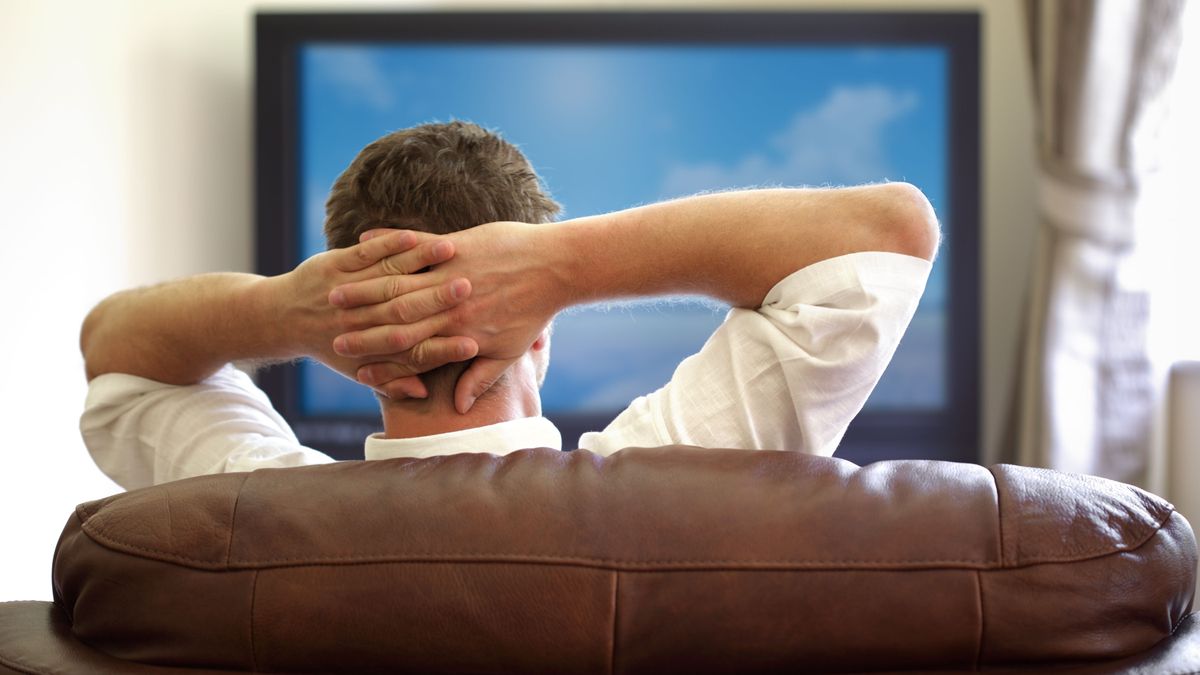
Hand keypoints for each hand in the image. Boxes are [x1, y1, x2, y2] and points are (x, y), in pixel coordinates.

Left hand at [276, 229, 478, 397]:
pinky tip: (411, 237)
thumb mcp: (360, 370)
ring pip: (389, 276)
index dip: (443, 350)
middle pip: (407, 311)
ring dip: (420, 263)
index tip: (472, 345)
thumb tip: (423, 391)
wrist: (283, 319)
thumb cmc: (330, 346)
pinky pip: (366, 254)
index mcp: (370, 349)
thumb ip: (395, 380)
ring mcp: (346, 290)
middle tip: (469, 289)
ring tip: (451, 252)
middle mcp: (359, 321)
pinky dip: (388, 244)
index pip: (415, 352)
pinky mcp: (334, 265)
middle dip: (439, 299)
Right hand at [330, 222, 562, 411]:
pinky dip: (388, 244)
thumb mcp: (508, 351)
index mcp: (459, 333)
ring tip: (333, 288)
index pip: (407, 349)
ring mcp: (451, 273)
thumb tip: (458, 406)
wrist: (556, 268)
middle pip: (394, 318)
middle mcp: (450, 307)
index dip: (374, 355)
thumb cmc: (534, 312)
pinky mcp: (457, 245)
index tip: (345, 358)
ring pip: (398, 283)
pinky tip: (362, 241)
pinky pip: (415, 247)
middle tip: (327, 325)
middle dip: (357, 323)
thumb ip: (480, 377)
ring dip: (362, 286)